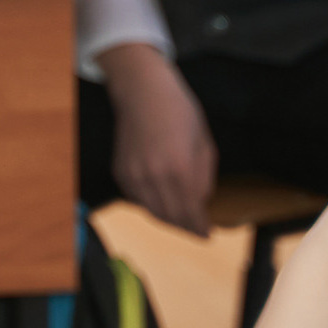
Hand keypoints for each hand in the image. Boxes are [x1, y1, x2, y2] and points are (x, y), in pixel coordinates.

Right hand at [98, 43, 217, 235]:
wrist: (143, 92)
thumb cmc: (180, 112)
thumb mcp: (203, 143)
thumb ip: (203, 178)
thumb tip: (201, 205)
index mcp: (180, 168)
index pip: (191, 213)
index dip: (200, 228)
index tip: (207, 234)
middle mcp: (154, 176)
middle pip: (171, 218)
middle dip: (186, 227)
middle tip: (195, 228)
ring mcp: (134, 176)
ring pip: (152, 213)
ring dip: (168, 219)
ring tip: (180, 216)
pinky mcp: (121, 173)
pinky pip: (137, 200)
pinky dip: (151, 204)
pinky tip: (161, 197)